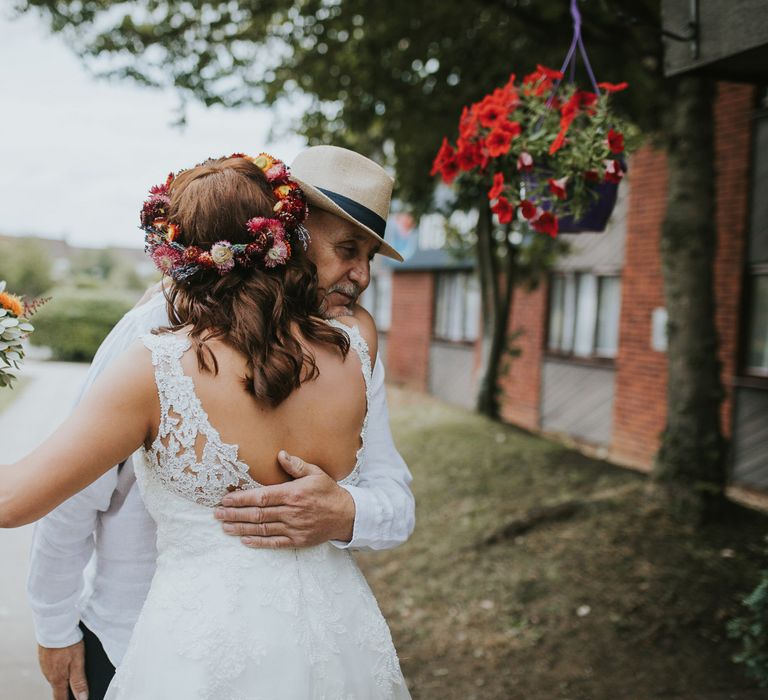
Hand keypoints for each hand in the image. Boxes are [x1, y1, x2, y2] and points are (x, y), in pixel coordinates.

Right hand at [38, 641, 88, 699]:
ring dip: (63, 677)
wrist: (54, 626)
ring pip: (55, 676)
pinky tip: (65, 661)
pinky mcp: (44, 657)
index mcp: (57, 679)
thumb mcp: (77, 662)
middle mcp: (48, 675)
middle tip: (74, 691)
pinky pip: (52, 666)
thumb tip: (82, 698)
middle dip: (66, 690)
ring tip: (71, 675)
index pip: (60, 698)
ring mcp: (45, 665)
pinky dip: (59, 667)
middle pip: (58, 687)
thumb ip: (79, 681)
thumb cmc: (67, 643)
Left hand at [214, 451, 355, 547]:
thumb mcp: (316, 473)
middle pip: (257, 514)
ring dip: (241, 529)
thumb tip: (280, 454)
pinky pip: (273, 543)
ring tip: (225, 527)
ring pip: (262, 529)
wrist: (347, 516)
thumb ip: (296, 465)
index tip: (226, 500)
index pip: (262, 497)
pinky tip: (244, 540)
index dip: (242, 499)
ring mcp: (294, 528)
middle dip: (235, 514)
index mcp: (293, 494)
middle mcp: (291, 512)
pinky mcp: (297, 541)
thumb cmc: (329, 492)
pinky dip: (258, 542)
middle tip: (217, 514)